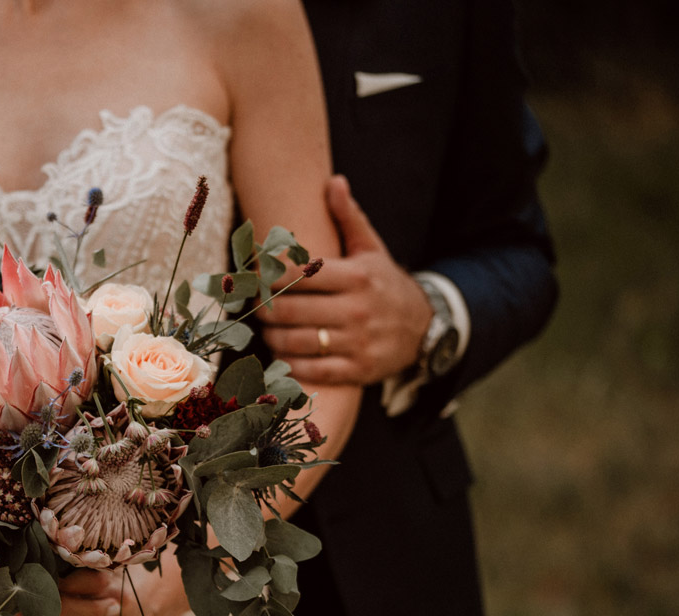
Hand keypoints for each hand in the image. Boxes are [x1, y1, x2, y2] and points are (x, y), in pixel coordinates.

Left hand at [257, 175, 432, 384]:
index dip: (268, 275)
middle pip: (291, 309)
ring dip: (272, 336)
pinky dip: (290, 364)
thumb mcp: (372, 249)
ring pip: (297, 342)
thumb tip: (333, 181)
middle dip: (264, 307)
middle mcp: (358, 310)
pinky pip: (312, 371)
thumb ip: (349, 217)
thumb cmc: (385, 284)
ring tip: (266, 328)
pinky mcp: (358, 371)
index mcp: (357, 277)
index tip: (254, 275)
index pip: (298, 274)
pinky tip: (282, 354)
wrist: (425, 328)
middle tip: (254, 305)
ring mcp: (359, 343)